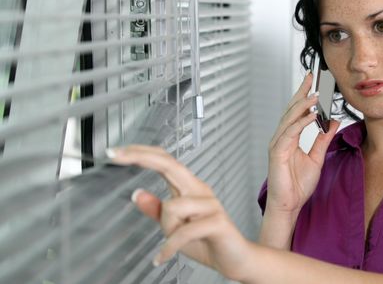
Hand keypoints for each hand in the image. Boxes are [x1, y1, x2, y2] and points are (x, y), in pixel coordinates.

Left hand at [108, 145, 252, 280]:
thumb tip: (137, 194)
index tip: (117, 152)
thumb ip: (156, 210)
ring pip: (172, 207)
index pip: (164, 161)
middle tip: (116, 155)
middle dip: (140, 157)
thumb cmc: (207, 241)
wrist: (236, 260)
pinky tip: (162, 257)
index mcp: (189, 187)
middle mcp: (200, 190)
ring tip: (171, 244)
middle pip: (169, 164)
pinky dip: (170, 247)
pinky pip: (183, 232)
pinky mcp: (217, 221)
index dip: (141, 153)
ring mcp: (210, 204)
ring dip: (166, 229)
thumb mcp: (173, 227)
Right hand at [266, 72, 339, 214]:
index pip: (297, 111)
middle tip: (311, 78)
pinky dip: (301, 123)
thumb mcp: (317, 157)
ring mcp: (278, 144)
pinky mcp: (277, 152)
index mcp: (290, 137)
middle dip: (301, 92)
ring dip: (302, 105)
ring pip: (289, 118)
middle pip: (291, 109)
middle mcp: (282, 137)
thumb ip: (323, 139)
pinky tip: (311, 115)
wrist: (289, 204)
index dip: (304, 95)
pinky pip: (290, 133)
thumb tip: (333, 122)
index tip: (313, 81)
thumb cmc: (297, 184)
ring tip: (315, 95)